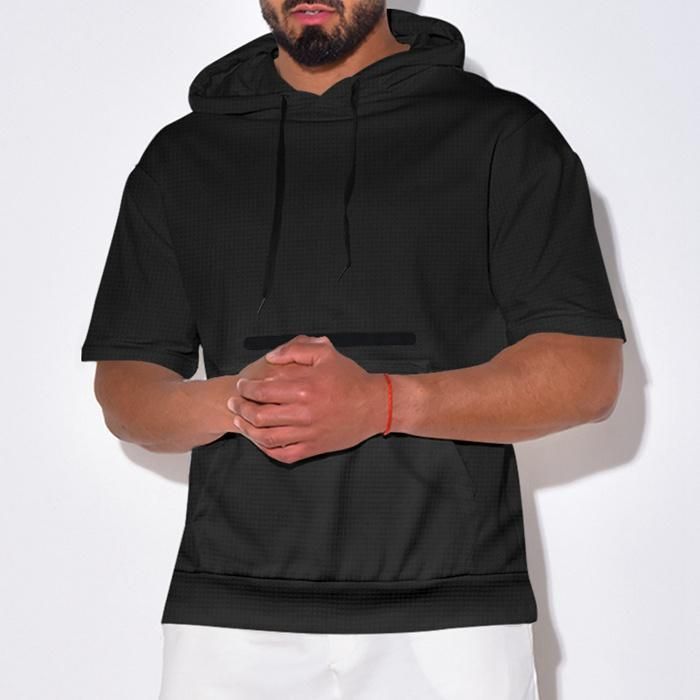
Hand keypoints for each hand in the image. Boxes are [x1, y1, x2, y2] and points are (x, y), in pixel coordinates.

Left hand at [227, 335, 386, 462]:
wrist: (375, 405)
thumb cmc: (351, 378)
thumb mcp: (326, 353)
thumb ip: (296, 350)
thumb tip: (271, 356)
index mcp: (305, 387)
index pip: (262, 390)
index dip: (246, 388)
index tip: (241, 386)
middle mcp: (304, 412)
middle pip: (259, 415)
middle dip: (241, 408)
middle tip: (234, 403)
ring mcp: (308, 433)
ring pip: (266, 437)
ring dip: (248, 429)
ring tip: (241, 421)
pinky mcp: (313, 448)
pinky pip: (283, 454)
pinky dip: (266, 449)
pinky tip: (261, 440)